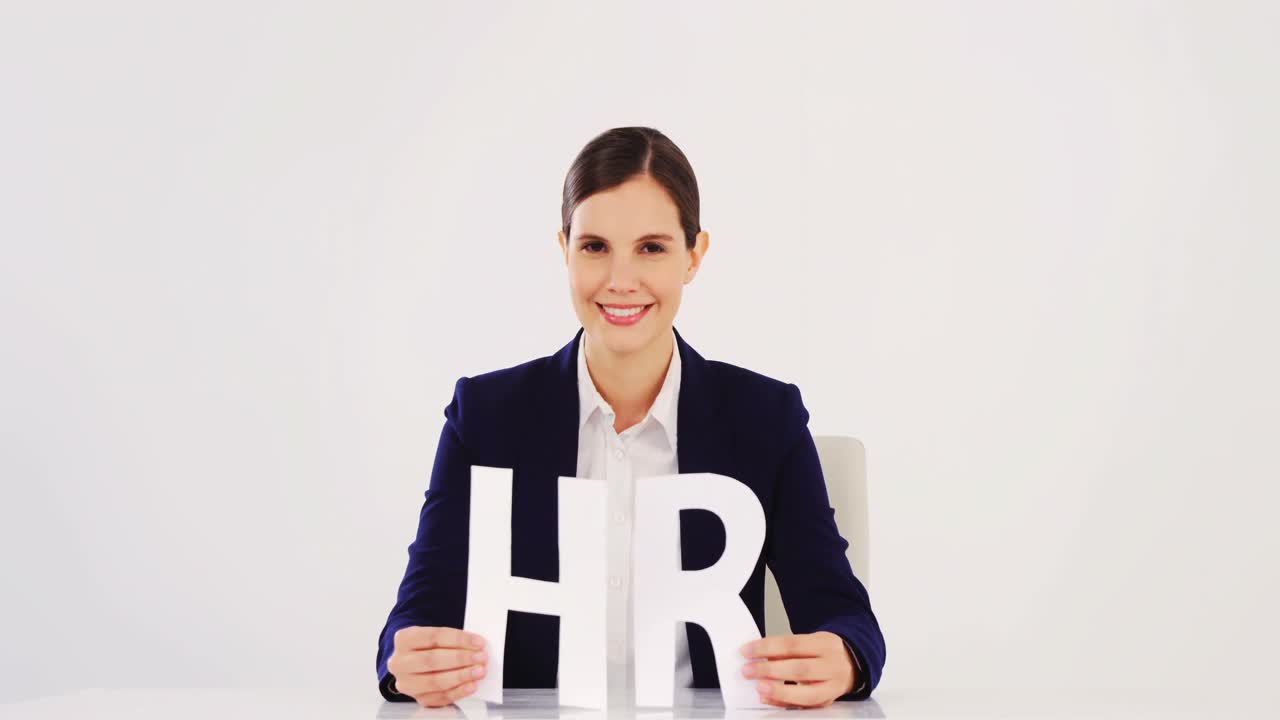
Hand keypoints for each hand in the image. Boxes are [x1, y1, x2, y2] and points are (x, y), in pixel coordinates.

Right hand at [387, 626, 488, 707]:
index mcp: (404, 639)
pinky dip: (458, 692)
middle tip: (481, 657)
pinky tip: (471, 685)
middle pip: (432, 660)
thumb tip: (476, 646)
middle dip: (460, 659)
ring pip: (435, 681)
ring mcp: (406, 683)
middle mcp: (400, 662)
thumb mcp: (435, 636)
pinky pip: (439, 697)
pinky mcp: (417, 698)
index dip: (459, 639)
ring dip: (461, 676)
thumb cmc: (429, 646)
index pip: (433, 637)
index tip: (479, 642)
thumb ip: (452, 639)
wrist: (415, 660)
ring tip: (479, 671)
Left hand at [739, 631, 856, 707]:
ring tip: (759, 687)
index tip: (746, 651)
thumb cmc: (824, 652)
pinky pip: (805, 706)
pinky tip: (768, 698)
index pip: (793, 644)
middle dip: (770, 671)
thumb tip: (757, 656)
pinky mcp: (828, 702)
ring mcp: (832, 687)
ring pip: (807, 693)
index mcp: (825, 644)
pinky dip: (784, 703)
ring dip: (779, 692)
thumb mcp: (810, 641)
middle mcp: (831, 666)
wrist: (852, 664)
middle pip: (800, 669)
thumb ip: (787, 649)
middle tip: (748, 670)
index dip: (767, 648)